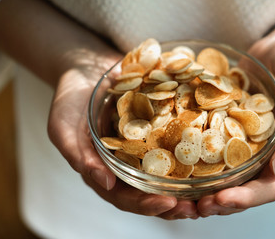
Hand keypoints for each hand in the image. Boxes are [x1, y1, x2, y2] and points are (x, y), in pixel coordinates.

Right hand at [48, 60, 198, 218]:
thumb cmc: (69, 98)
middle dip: (176, 204)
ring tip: (211, 191)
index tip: (169, 203)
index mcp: (104, 171)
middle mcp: (127, 165)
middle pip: (152, 193)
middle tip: (198, 207)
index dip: (146, 205)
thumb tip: (105, 184)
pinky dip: (191, 152)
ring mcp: (144, 148)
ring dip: (189, 185)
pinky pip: (176, 145)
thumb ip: (78, 155)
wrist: (87, 67)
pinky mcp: (158, 130)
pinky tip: (210, 154)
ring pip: (168, 174)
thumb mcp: (63, 126)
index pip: (126, 198)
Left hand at [197, 3, 274, 215]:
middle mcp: (263, 154)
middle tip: (190, 206)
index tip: (219, 201)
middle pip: (241, 187)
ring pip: (222, 171)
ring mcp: (243, 140)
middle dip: (217, 200)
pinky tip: (174, 156)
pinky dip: (195, 154)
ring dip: (202, 186)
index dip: (245, 199)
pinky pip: (209, 142)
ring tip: (178, 194)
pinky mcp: (225, 124)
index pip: (268, 188)